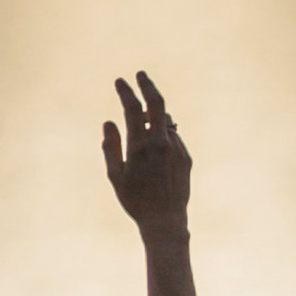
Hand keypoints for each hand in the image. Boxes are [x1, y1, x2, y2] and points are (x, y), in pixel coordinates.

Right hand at [102, 70, 191, 240]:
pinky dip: (163, 135)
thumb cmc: (135, 201)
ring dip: (155, 115)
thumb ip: (111, 147)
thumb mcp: (116, 176)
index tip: (120, 81)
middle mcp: (161, 143)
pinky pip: (173, 138)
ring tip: (144, 119)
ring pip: (166, 121)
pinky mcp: (186, 157)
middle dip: (147, 84)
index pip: (133, 109)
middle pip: (157, 103)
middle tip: (141, 74)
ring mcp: (176, 149)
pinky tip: (156, 148)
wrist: (165, 221)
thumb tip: (108, 122)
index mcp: (140, 146)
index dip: (126, 91)